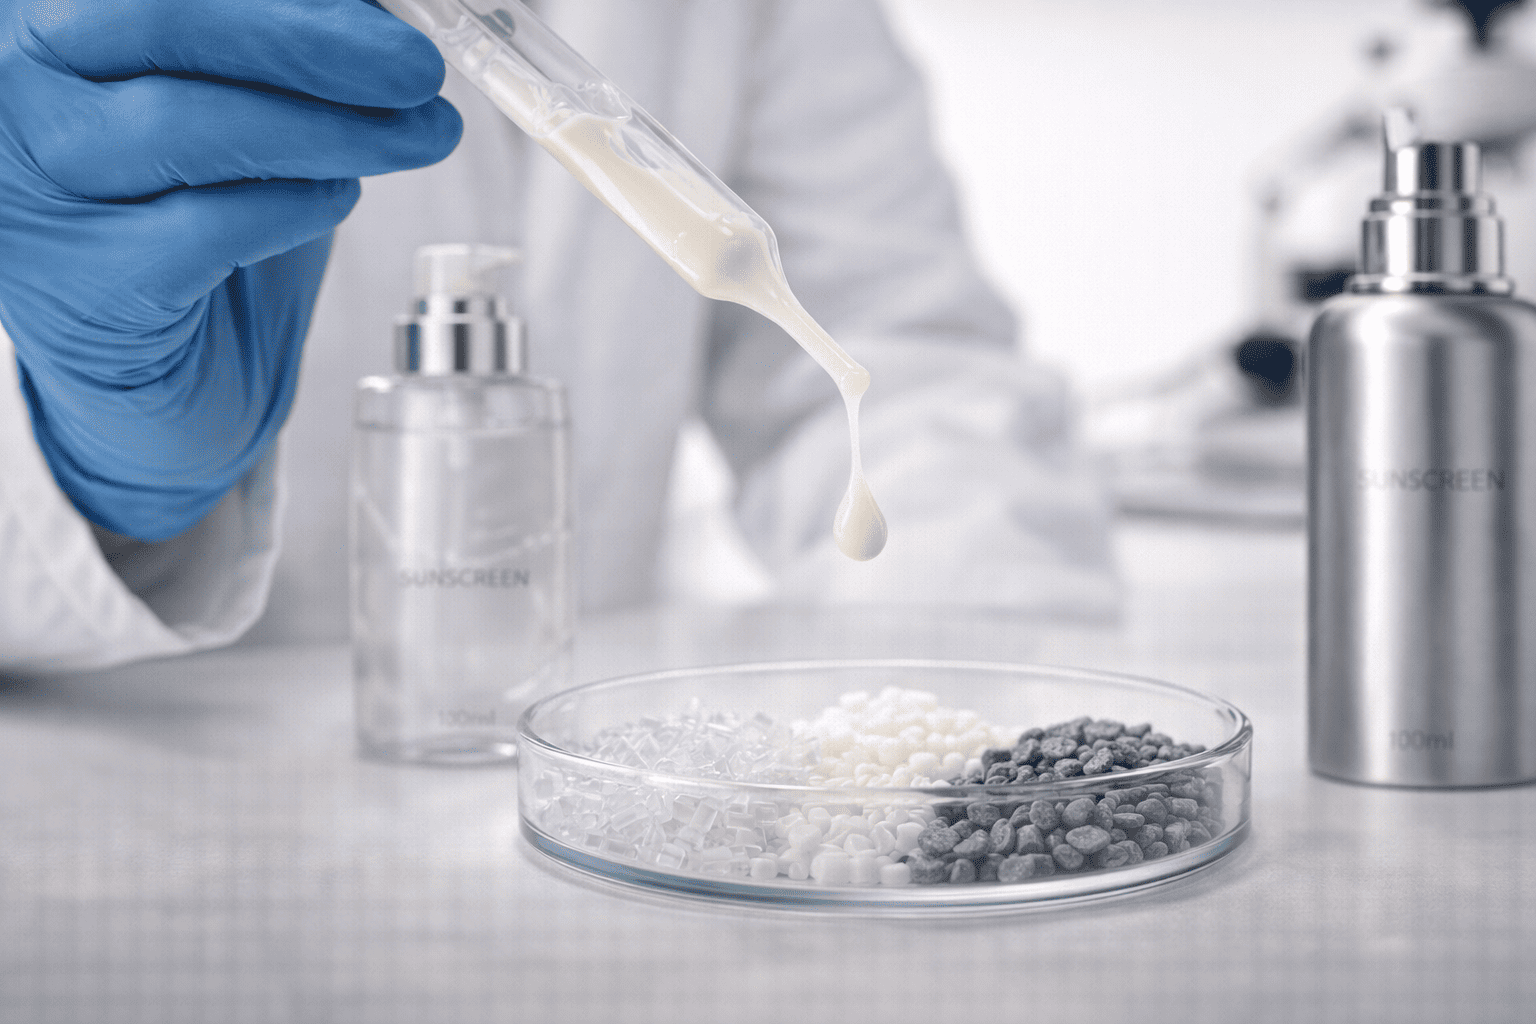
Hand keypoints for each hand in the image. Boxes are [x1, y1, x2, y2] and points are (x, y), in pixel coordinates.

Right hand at [0, 0, 460, 539]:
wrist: (146, 366)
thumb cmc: (190, 212)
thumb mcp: (238, 104)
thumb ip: (286, 50)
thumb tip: (389, 21)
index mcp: (53, 17)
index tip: (393, 16)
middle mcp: (19, 85)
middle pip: (168, 21)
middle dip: (314, 43)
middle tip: (418, 71)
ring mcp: (34, 184)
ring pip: (190, 124)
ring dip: (331, 131)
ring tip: (416, 138)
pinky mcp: (81, 281)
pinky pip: (207, 226)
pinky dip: (295, 207)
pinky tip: (337, 197)